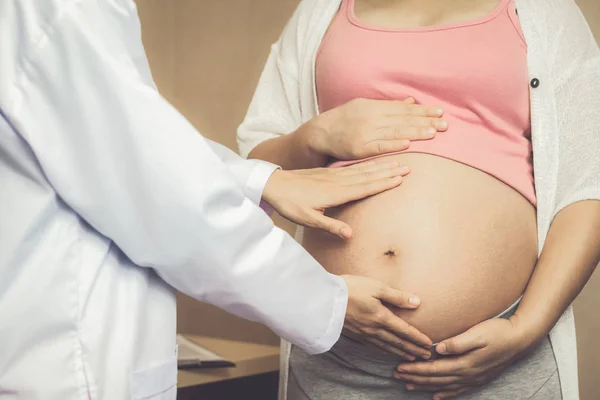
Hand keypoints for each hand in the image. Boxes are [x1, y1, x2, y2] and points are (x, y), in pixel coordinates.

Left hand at [262, 159, 409, 238]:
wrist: (273, 184)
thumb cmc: (290, 204)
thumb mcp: (307, 219)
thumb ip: (329, 226)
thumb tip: (350, 235)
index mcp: (334, 193)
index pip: (364, 187)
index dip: (383, 183)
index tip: (400, 178)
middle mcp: (337, 181)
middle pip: (368, 175)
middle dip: (388, 171)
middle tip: (409, 166)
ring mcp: (333, 175)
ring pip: (362, 169)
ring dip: (381, 165)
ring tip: (397, 161)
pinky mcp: (328, 173)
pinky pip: (352, 167)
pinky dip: (366, 164)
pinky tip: (374, 162)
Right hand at [307, 98, 446, 160]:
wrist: (319, 133)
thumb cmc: (344, 120)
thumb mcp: (364, 106)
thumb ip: (388, 106)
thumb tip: (411, 101)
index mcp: (373, 106)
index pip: (403, 109)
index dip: (422, 111)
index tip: (440, 113)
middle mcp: (370, 117)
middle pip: (402, 119)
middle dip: (425, 121)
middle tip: (445, 124)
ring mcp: (364, 132)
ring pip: (394, 131)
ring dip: (415, 132)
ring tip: (433, 133)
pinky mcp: (358, 148)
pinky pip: (379, 146)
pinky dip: (393, 144)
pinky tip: (408, 144)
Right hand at [343, 275, 432, 359]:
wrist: (324, 298)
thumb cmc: (351, 288)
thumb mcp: (376, 287)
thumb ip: (397, 296)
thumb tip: (417, 302)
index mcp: (382, 317)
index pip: (405, 331)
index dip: (418, 338)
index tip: (429, 345)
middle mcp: (374, 329)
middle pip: (398, 342)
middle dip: (413, 349)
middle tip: (425, 356)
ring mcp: (364, 333)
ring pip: (387, 347)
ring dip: (401, 352)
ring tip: (411, 357)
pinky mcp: (355, 334)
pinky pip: (374, 347)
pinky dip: (385, 351)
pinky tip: (387, 351)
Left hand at [393, 317, 533, 398]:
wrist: (520, 339)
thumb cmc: (497, 331)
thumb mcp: (477, 333)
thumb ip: (457, 342)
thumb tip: (438, 348)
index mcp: (464, 363)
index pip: (433, 369)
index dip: (415, 369)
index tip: (399, 367)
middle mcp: (467, 374)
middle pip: (435, 379)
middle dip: (414, 378)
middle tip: (396, 375)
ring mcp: (473, 378)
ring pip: (444, 386)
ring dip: (425, 386)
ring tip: (409, 385)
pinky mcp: (479, 378)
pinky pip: (458, 390)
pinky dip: (445, 394)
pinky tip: (436, 396)